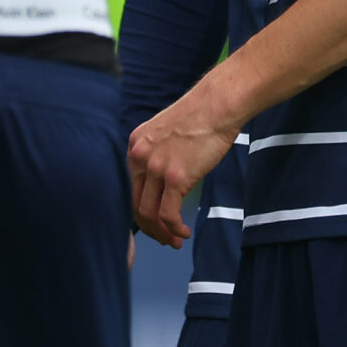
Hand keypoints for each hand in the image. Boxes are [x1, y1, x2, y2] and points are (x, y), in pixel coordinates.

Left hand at [128, 89, 240, 247]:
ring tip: (175, 240)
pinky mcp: (175, 177)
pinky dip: (174, 229)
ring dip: (162, 233)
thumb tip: (162, 184)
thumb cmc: (200, 118)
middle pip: (135, 204)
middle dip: (149, 227)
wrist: (217, 105)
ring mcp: (156, 167)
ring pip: (149, 214)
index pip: (129, 188)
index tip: (152, 223)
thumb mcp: (166, 134)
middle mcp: (139, 157)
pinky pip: (168, 214)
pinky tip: (183, 232)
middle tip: (163, 238)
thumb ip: (158, 156)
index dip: (140, 210)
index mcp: (135, 146)